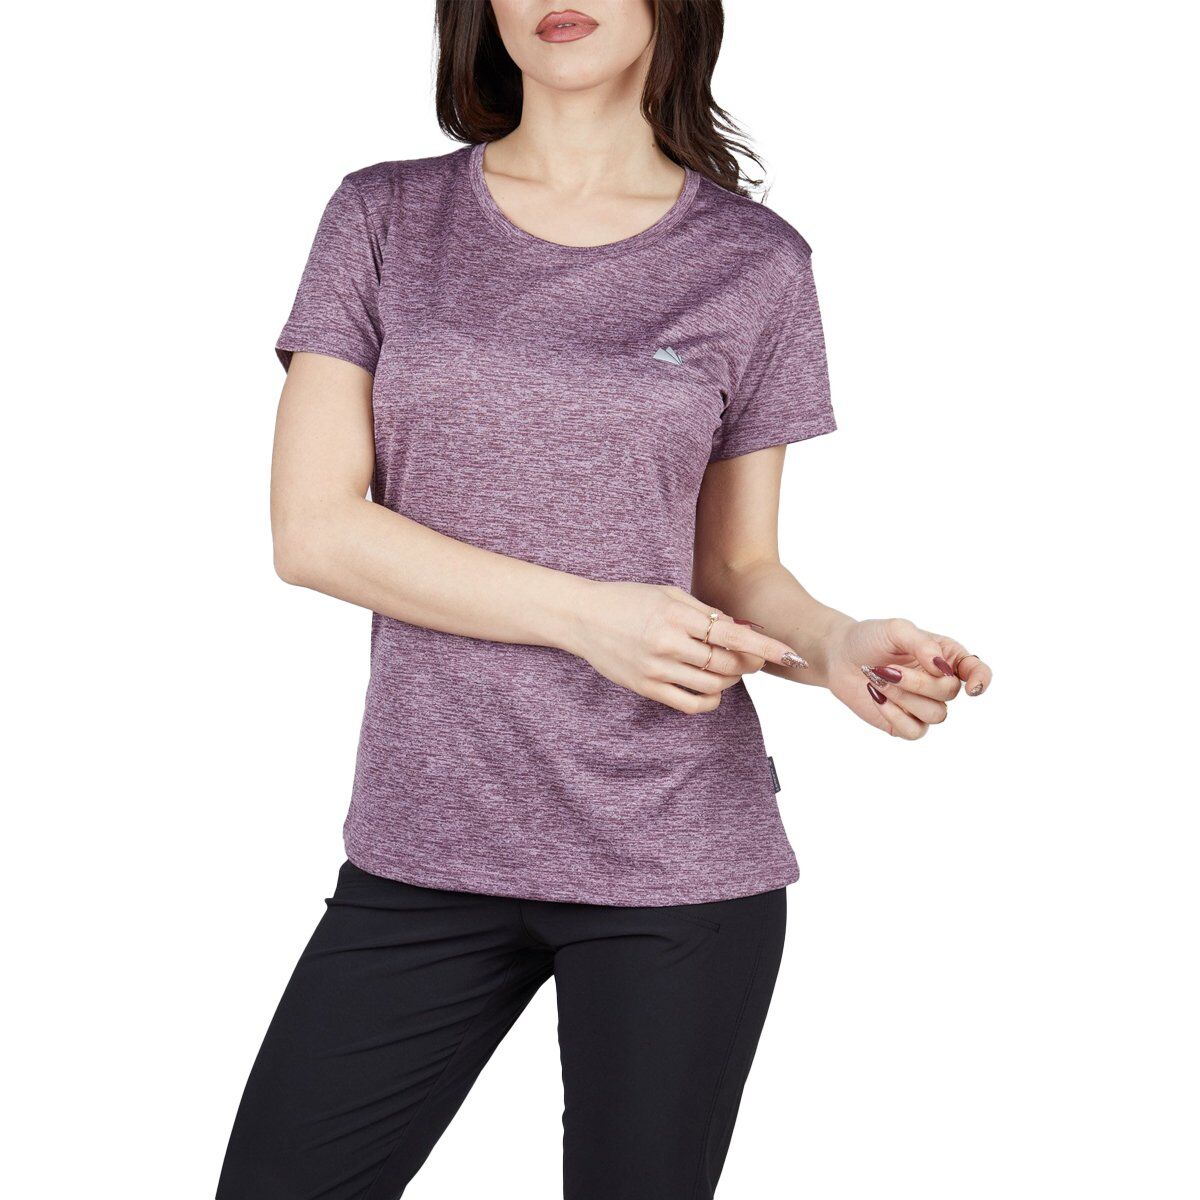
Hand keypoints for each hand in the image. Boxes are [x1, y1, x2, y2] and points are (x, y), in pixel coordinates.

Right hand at [572, 582, 807, 713]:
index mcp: (676, 616)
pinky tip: (712, 690)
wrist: (583, 618)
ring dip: (730, 680)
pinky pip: (690, 704)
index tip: (790, 654)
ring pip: (712, 685)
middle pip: (727, 664)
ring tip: (728, 670)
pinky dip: (710, 700)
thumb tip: (743, 630)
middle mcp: (668, 644)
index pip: (733, 636)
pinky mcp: (646, 688)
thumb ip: (706, 613)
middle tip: (751, 659)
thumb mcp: (668, 594)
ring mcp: (656, 669)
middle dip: (748, 664)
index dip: (766, 647)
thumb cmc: (628, 600)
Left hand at [823, 617, 992, 739]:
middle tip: (886, 668)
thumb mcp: (896, 629)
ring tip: (877, 678)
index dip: (981, 680)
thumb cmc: (871, 638)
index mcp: (946, 657)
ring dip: (903, 696)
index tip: (971, 687)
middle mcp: (940, 683)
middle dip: (917, 682)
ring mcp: (923, 705)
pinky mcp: (905, 723)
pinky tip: (876, 696)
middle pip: (950, 693)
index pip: (977, 671)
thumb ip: (922, 643)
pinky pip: (915, 731)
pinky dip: (895, 715)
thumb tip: (942, 667)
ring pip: (935, 715)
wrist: (839, 655)